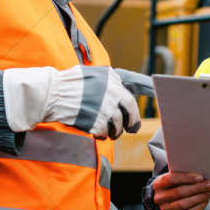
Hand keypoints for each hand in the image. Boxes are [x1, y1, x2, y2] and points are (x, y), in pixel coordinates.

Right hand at [3, 65, 140, 138]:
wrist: (49, 95)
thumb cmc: (67, 84)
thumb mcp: (91, 74)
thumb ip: (109, 81)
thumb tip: (123, 88)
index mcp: (111, 80)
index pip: (136, 87)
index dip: (150, 92)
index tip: (160, 97)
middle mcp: (112, 93)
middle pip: (131, 113)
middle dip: (132, 123)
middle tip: (131, 127)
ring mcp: (105, 109)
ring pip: (117, 127)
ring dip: (113, 132)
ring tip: (102, 128)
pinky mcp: (97, 123)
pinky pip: (103, 134)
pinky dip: (99, 135)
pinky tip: (90, 129)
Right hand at [152, 172, 209, 209]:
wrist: (169, 200)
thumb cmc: (176, 184)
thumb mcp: (176, 178)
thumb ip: (184, 176)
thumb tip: (202, 177)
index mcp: (158, 184)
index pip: (171, 179)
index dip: (186, 178)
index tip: (201, 177)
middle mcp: (159, 198)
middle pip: (179, 192)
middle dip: (197, 188)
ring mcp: (165, 209)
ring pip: (183, 204)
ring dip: (199, 197)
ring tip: (209, 192)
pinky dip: (199, 207)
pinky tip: (206, 200)